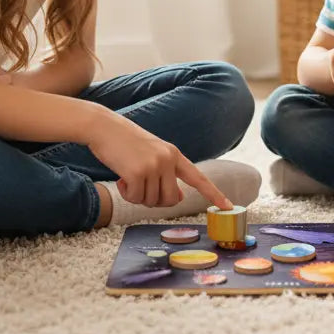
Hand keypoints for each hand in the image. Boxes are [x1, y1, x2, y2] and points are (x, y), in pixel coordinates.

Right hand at [85, 112, 231, 209]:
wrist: (103, 127)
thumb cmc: (124, 143)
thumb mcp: (152, 154)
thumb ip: (166, 173)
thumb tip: (179, 197)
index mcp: (174, 154)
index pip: (198, 177)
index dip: (214, 194)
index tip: (229, 207)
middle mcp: (168, 160)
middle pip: (171, 199)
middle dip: (155, 200)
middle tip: (140, 188)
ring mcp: (155, 165)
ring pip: (152, 201)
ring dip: (138, 196)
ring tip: (128, 176)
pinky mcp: (138, 172)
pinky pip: (136, 199)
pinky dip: (127, 194)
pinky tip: (121, 178)